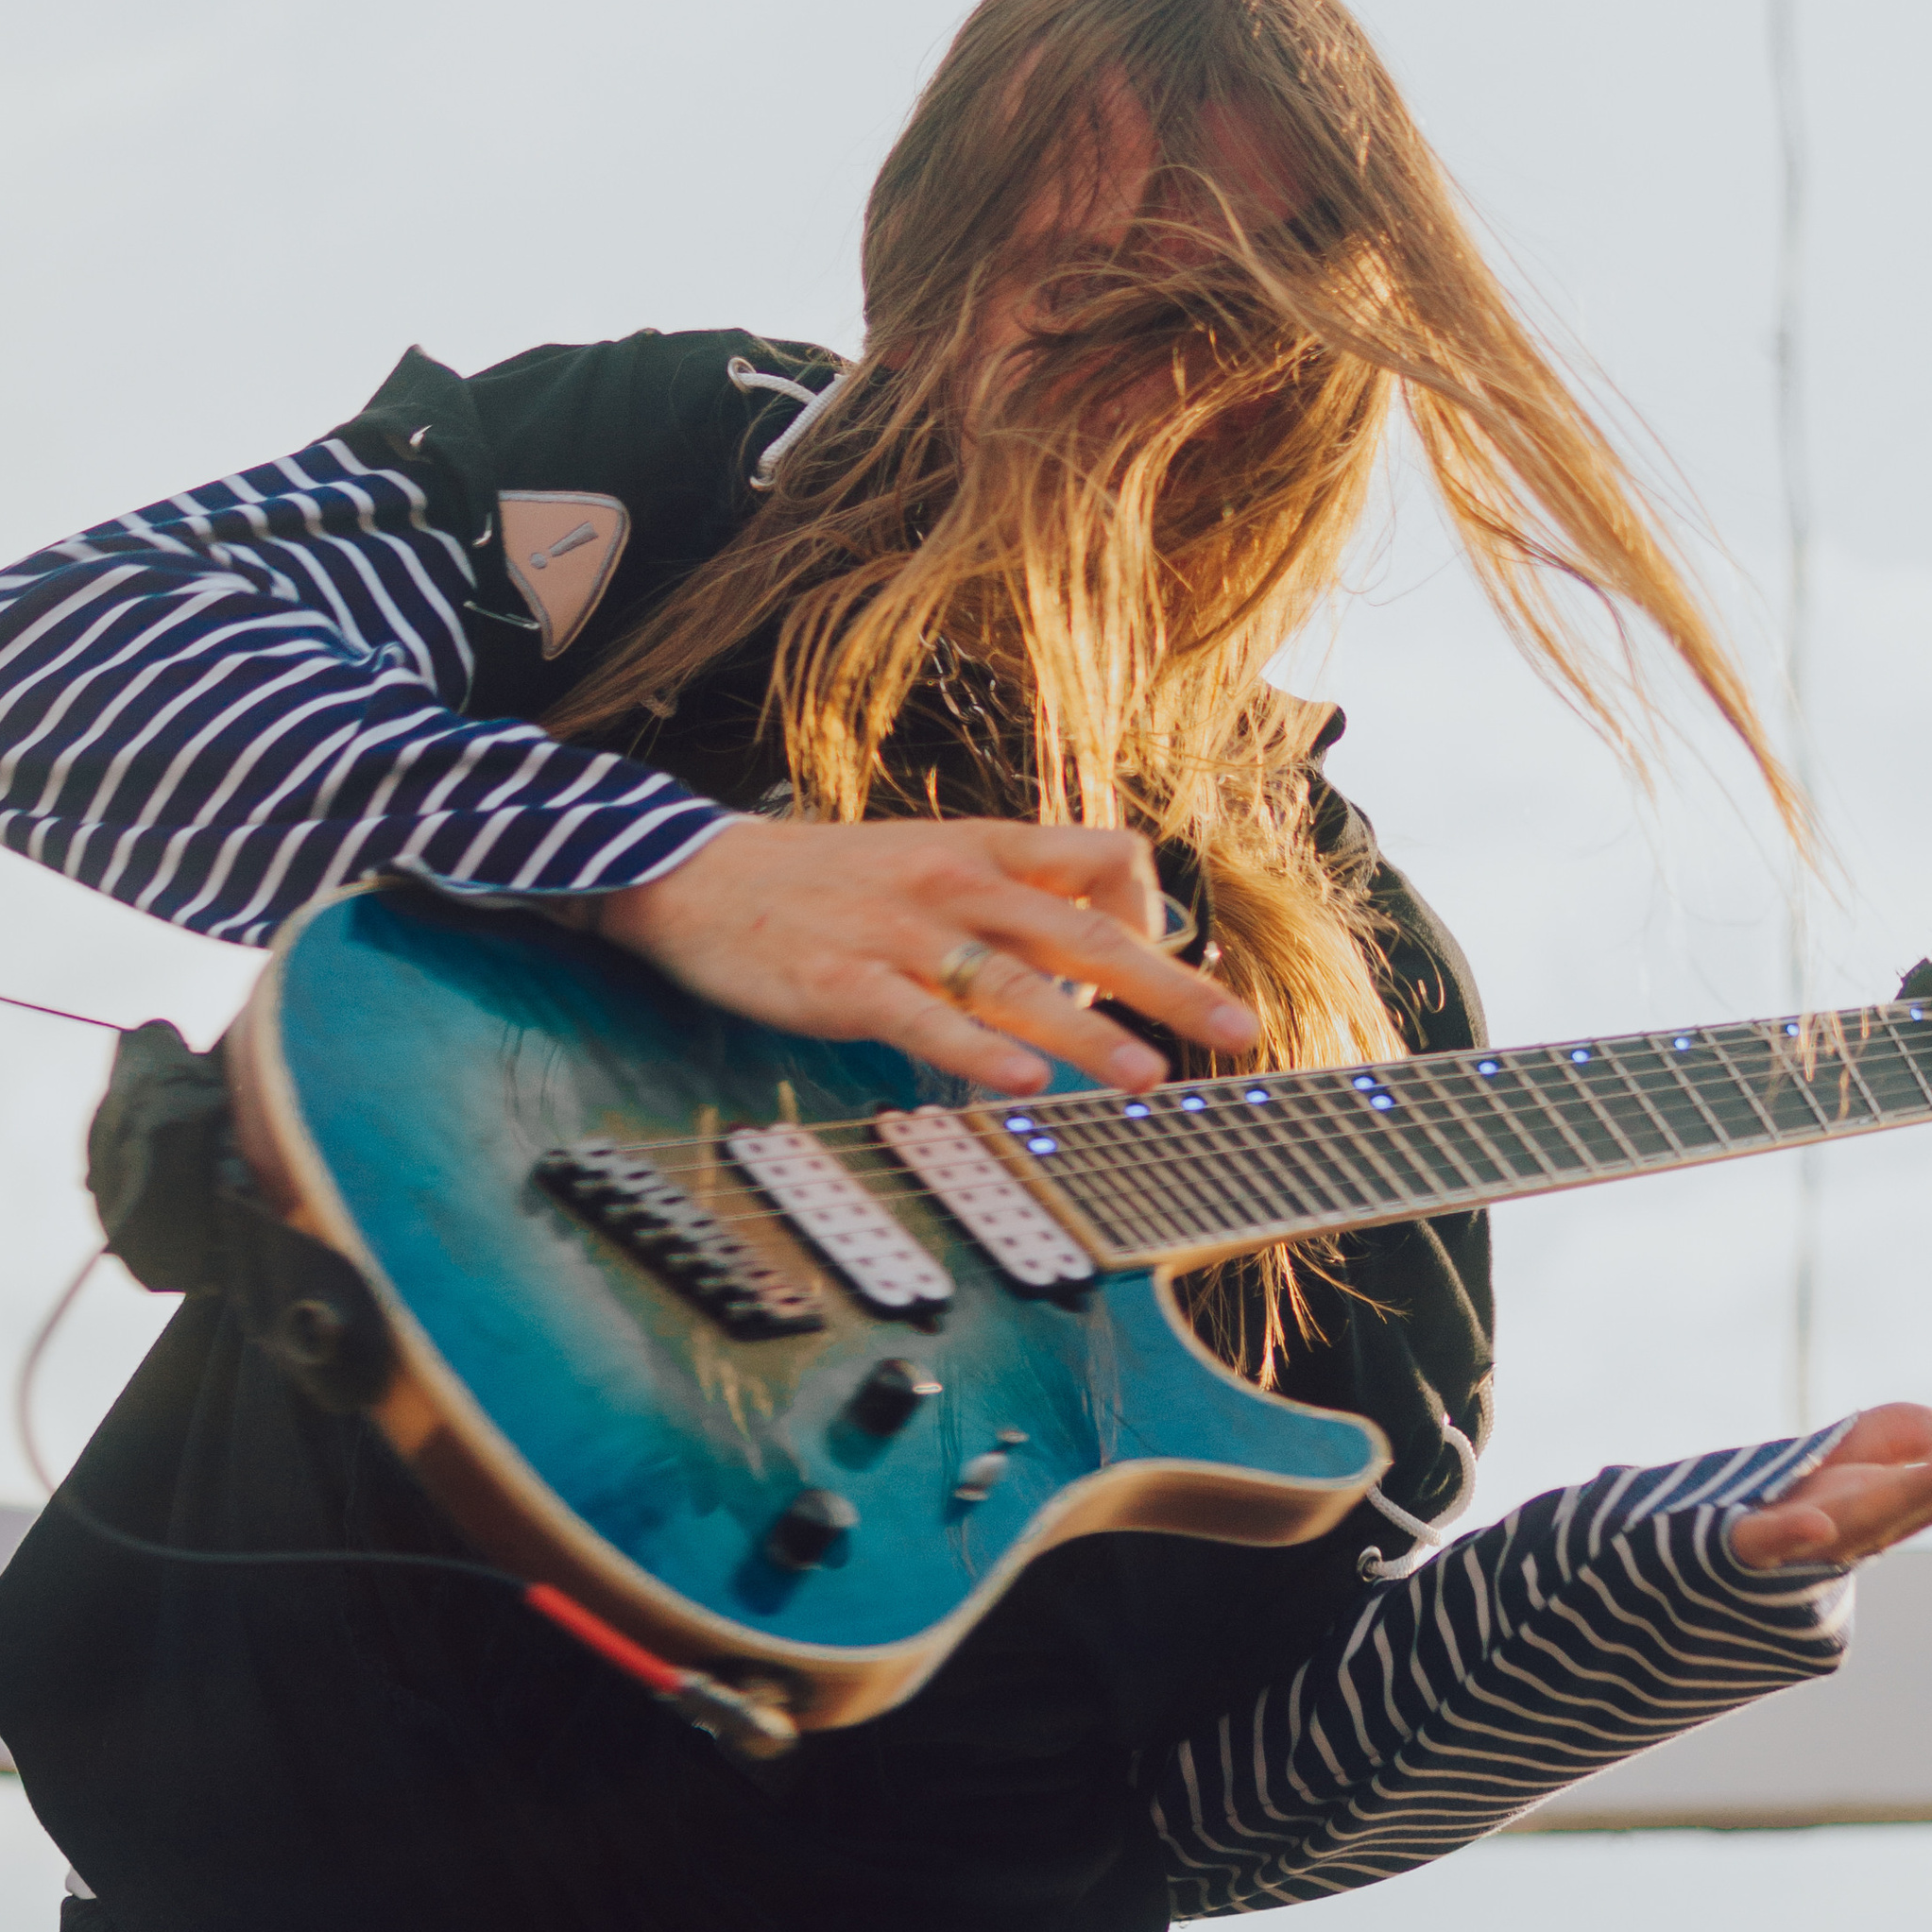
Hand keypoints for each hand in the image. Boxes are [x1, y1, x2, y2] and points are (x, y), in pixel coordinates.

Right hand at [595, 816, 1259, 1098]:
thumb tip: (1091, 957)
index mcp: (985, 847)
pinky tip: (1020, 1084)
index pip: (1107, 856)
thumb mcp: (928, 862)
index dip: (1152, 909)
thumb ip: (1008, 899)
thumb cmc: (826, 880)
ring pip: (1017, 982)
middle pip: (1085, 930)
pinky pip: (924, 1020)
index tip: (1169, 963)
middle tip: (1236, 1031)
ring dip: (1091, 1034)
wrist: (695, 876)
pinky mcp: (845, 982)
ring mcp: (901, 932)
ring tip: (1149, 1079)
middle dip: (1169, 984)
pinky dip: (976, 1052)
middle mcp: (956, 882)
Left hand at [1729, 1401, 1931, 1573]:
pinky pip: (1772, 1543)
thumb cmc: (1806, 1497)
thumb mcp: (1864, 1445)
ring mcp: (1818, 1537)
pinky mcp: (1751, 1545)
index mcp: (1904, 1502)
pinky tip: (1815, 1529)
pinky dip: (1794, 1539)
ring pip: (1878, 1515)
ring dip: (1929, 1489)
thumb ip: (1909, 1433)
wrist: (1727, 1556)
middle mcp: (1874, 1525)